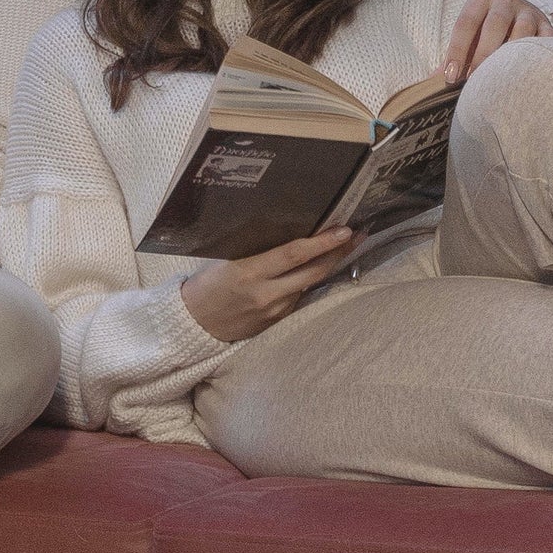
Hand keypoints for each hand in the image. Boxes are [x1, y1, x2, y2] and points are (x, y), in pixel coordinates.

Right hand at [181, 227, 361, 341]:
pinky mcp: (277, 322)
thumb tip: (291, 229)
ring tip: (346, 246)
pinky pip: (300, 297)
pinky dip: (311, 281)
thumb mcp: (227, 260)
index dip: (322, 242)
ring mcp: (274, 311)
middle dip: (339, 252)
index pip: (293, 255)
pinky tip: (320, 268)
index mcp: (248, 273)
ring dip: (329, 265)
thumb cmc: (207, 284)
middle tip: (358, 234)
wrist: (194, 323)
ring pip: (310, 285)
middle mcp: (266, 294)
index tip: (344, 229)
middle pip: (313, 272)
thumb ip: (258, 250)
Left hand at [441, 0, 552, 83]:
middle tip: (474, 82)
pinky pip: (545, 42)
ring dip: (511, 56)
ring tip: (501, 81)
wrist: (524, 18)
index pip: (466, 23)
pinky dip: (537, 58)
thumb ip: (452, 58)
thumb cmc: (487, 34)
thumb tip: (430, 84)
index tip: (450, 78)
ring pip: (523, 31)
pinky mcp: (548, 26)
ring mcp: (530, 12)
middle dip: (483, 54)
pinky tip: (526, 77)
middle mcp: (506, 1)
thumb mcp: (470, 38)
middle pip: (495, 24)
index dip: (456, 51)